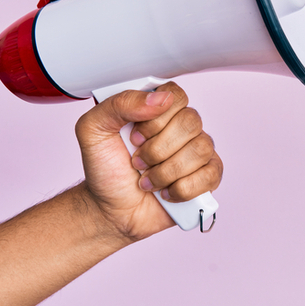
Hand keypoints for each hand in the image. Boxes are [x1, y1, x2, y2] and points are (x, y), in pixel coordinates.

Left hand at [74, 82, 222, 242]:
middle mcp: (182, 127)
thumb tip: (160, 99)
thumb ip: (119, 104)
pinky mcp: (207, 177)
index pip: (176, 95)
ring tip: (148, 180)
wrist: (110, 210)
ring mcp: (198, 152)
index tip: (134, 136)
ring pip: (200, 150)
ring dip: (166, 172)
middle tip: (137, 162)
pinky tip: (166, 192)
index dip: (156, 118)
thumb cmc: (105, 169)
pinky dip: (182, 189)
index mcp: (158, 110)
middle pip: (191, 121)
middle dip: (158, 149)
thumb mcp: (93, 129)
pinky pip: (210, 175)